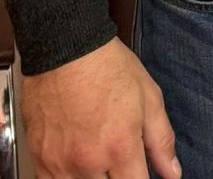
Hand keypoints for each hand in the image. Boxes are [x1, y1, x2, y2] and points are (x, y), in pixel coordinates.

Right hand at [21, 37, 180, 178]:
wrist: (65, 46)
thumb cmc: (106, 66)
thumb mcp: (148, 96)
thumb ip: (162, 140)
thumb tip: (173, 172)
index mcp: (120, 147)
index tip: (139, 173)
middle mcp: (89, 162)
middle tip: (119, 165)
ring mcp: (60, 163)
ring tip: (100, 163)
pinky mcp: (39, 159)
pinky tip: (78, 165)